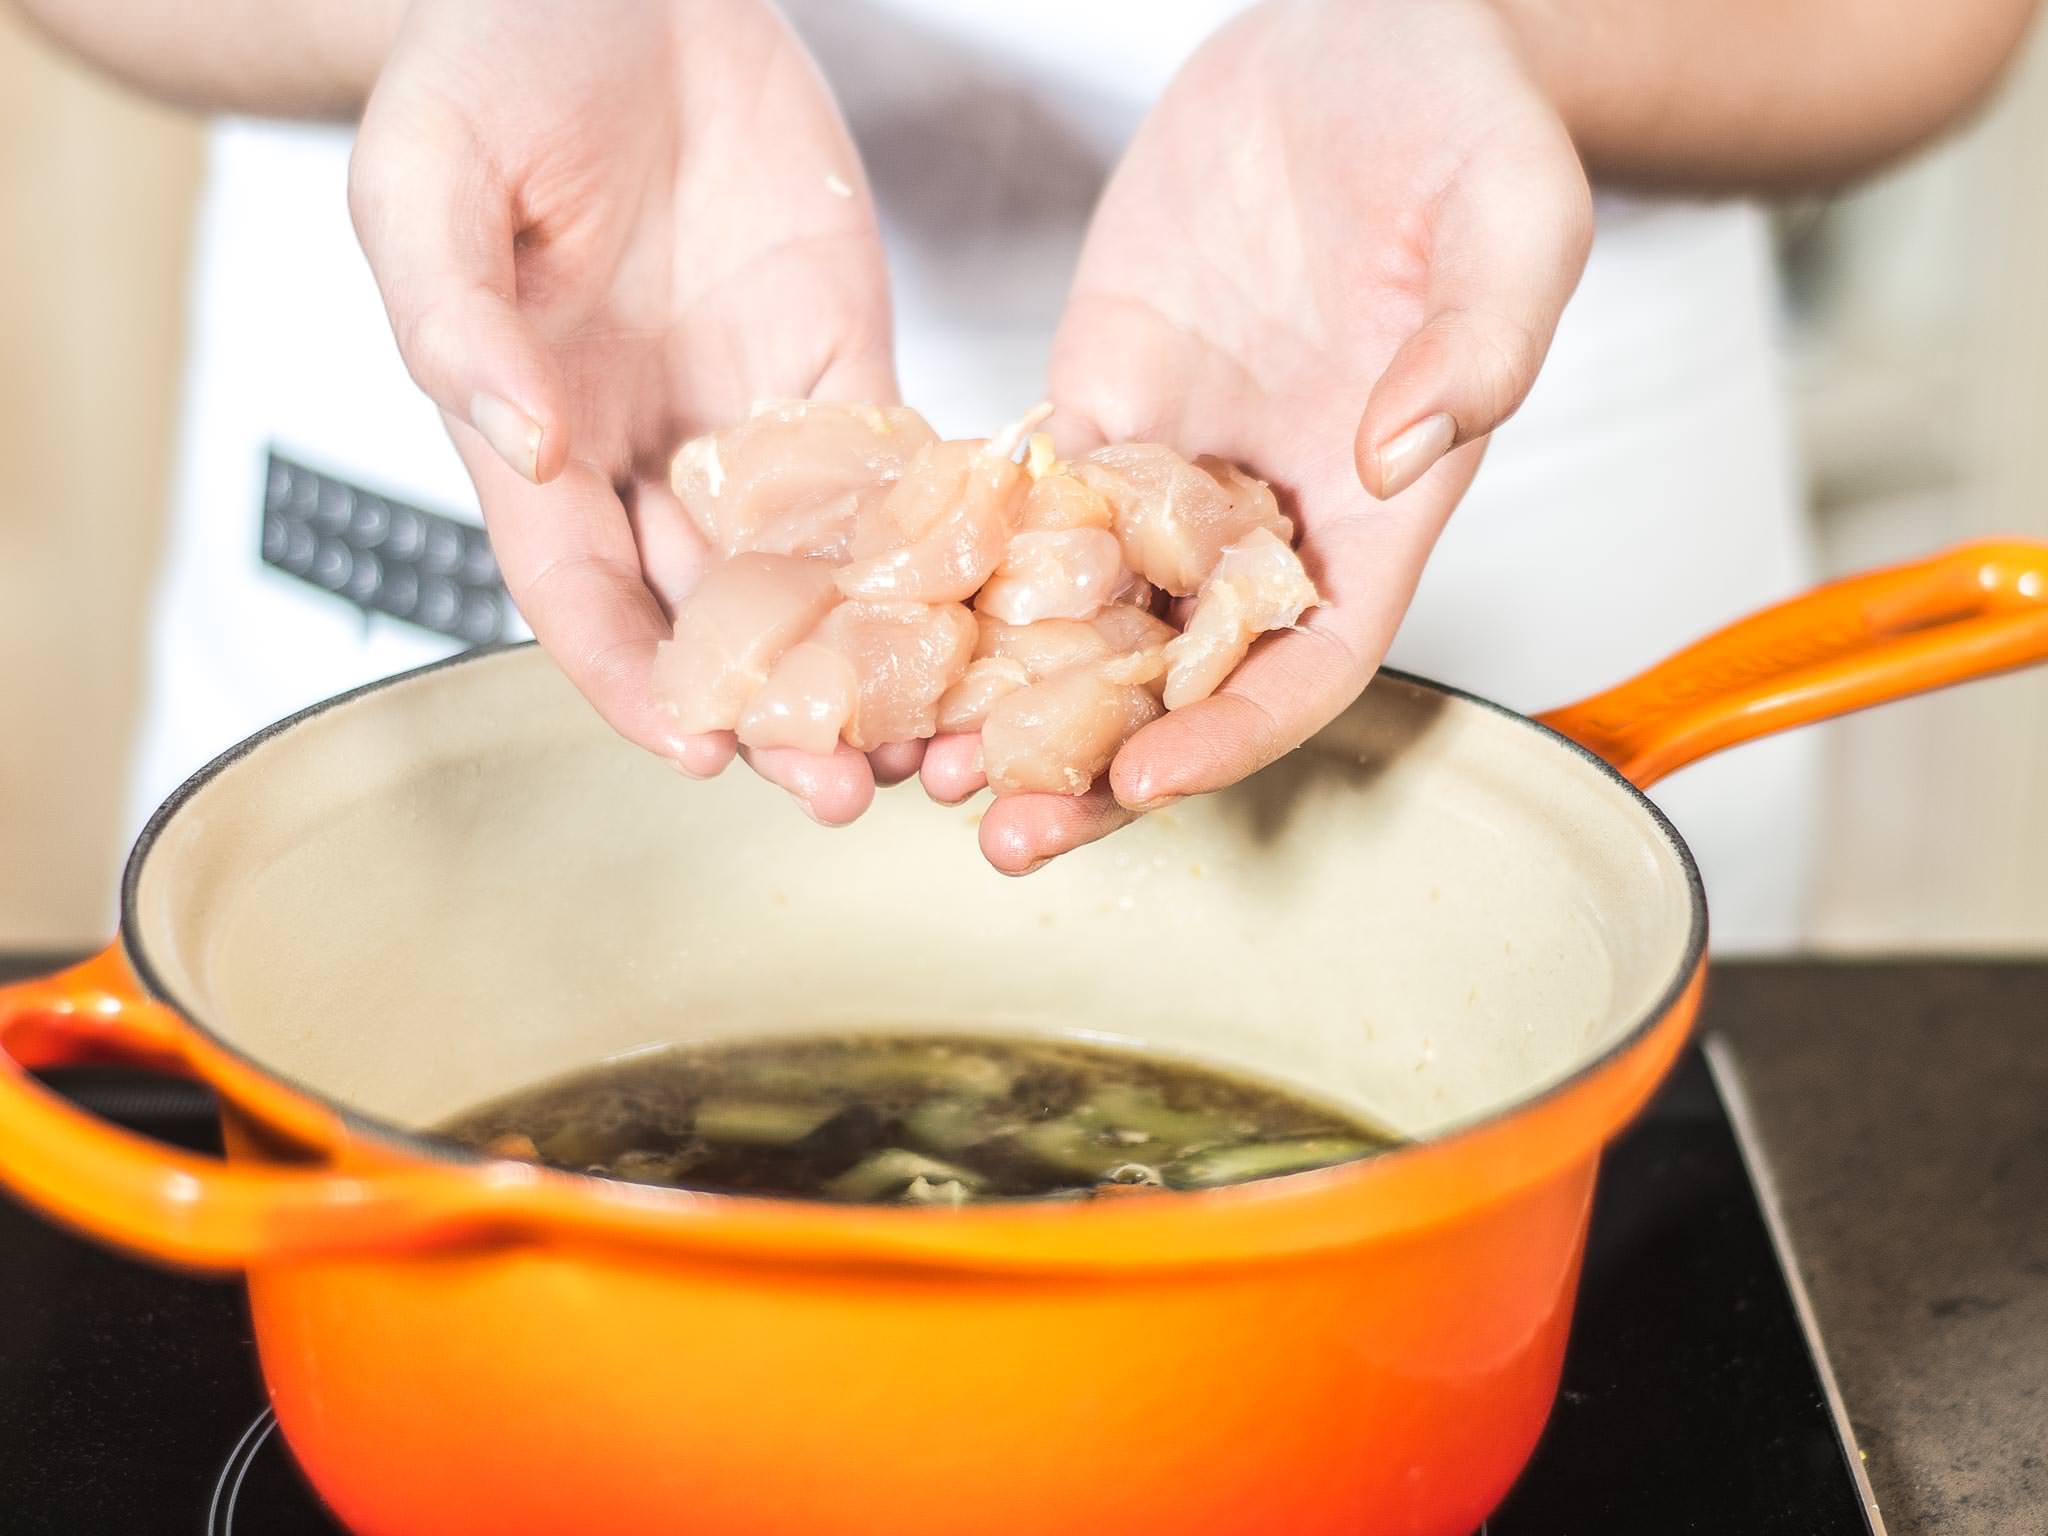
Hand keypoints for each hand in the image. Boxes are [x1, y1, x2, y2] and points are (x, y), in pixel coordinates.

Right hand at [349, 0, 903, 823]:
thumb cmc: (483, 70)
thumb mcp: (427, 181)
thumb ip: (454, 318)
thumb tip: (524, 447)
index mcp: (537, 443)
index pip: (585, 601)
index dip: (635, 685)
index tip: (698, 753)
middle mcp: (650, 457)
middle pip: (718, 619)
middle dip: (780, 712)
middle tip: (849, 789)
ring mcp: (754, 416)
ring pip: (819, 572)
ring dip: (877, 661)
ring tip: (943, 736)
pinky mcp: (845, 362)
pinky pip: (898, 469)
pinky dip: (944, 542)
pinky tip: (996, 606)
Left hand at [921, 0, 1591, 869]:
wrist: (1354, 36)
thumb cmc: (1458, 121)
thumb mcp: (1512, 213)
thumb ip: (1480, 340)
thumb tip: (1394, 452)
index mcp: (1375, 507)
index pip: (1308, 666)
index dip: (1232, 735)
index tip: (1145, 782)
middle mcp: (1264, 513)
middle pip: (1178, 679)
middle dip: (1090, 765)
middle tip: (999, 827)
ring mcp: (1171, 466)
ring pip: (1080, 619)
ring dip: (1004, 698)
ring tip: (916, 755)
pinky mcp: (1093, 405)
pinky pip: (1016, 510)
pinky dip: (956, 572)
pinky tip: (885, 619)